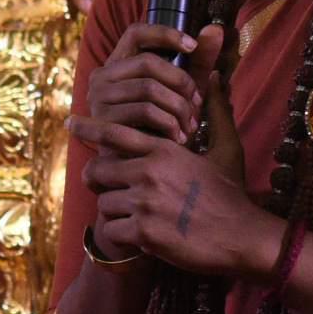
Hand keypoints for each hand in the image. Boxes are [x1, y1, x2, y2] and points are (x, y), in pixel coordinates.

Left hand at [72, 23, 274, 275]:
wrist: (242, 236)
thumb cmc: (232, 192)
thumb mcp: (227, 147)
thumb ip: (216, 111)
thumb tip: (216, 76)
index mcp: (165, 149)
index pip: (115, 133)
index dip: (88, 127)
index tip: (71, 123)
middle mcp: (150, 172)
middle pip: (98, 170)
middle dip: (98, 180)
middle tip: (107, 188)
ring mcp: (146, 203)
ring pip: (104, 202)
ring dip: (116, 211)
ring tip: (136, 217)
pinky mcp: (144, 233)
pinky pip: (112, 231)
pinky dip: (121, 235)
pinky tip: (140, 237)